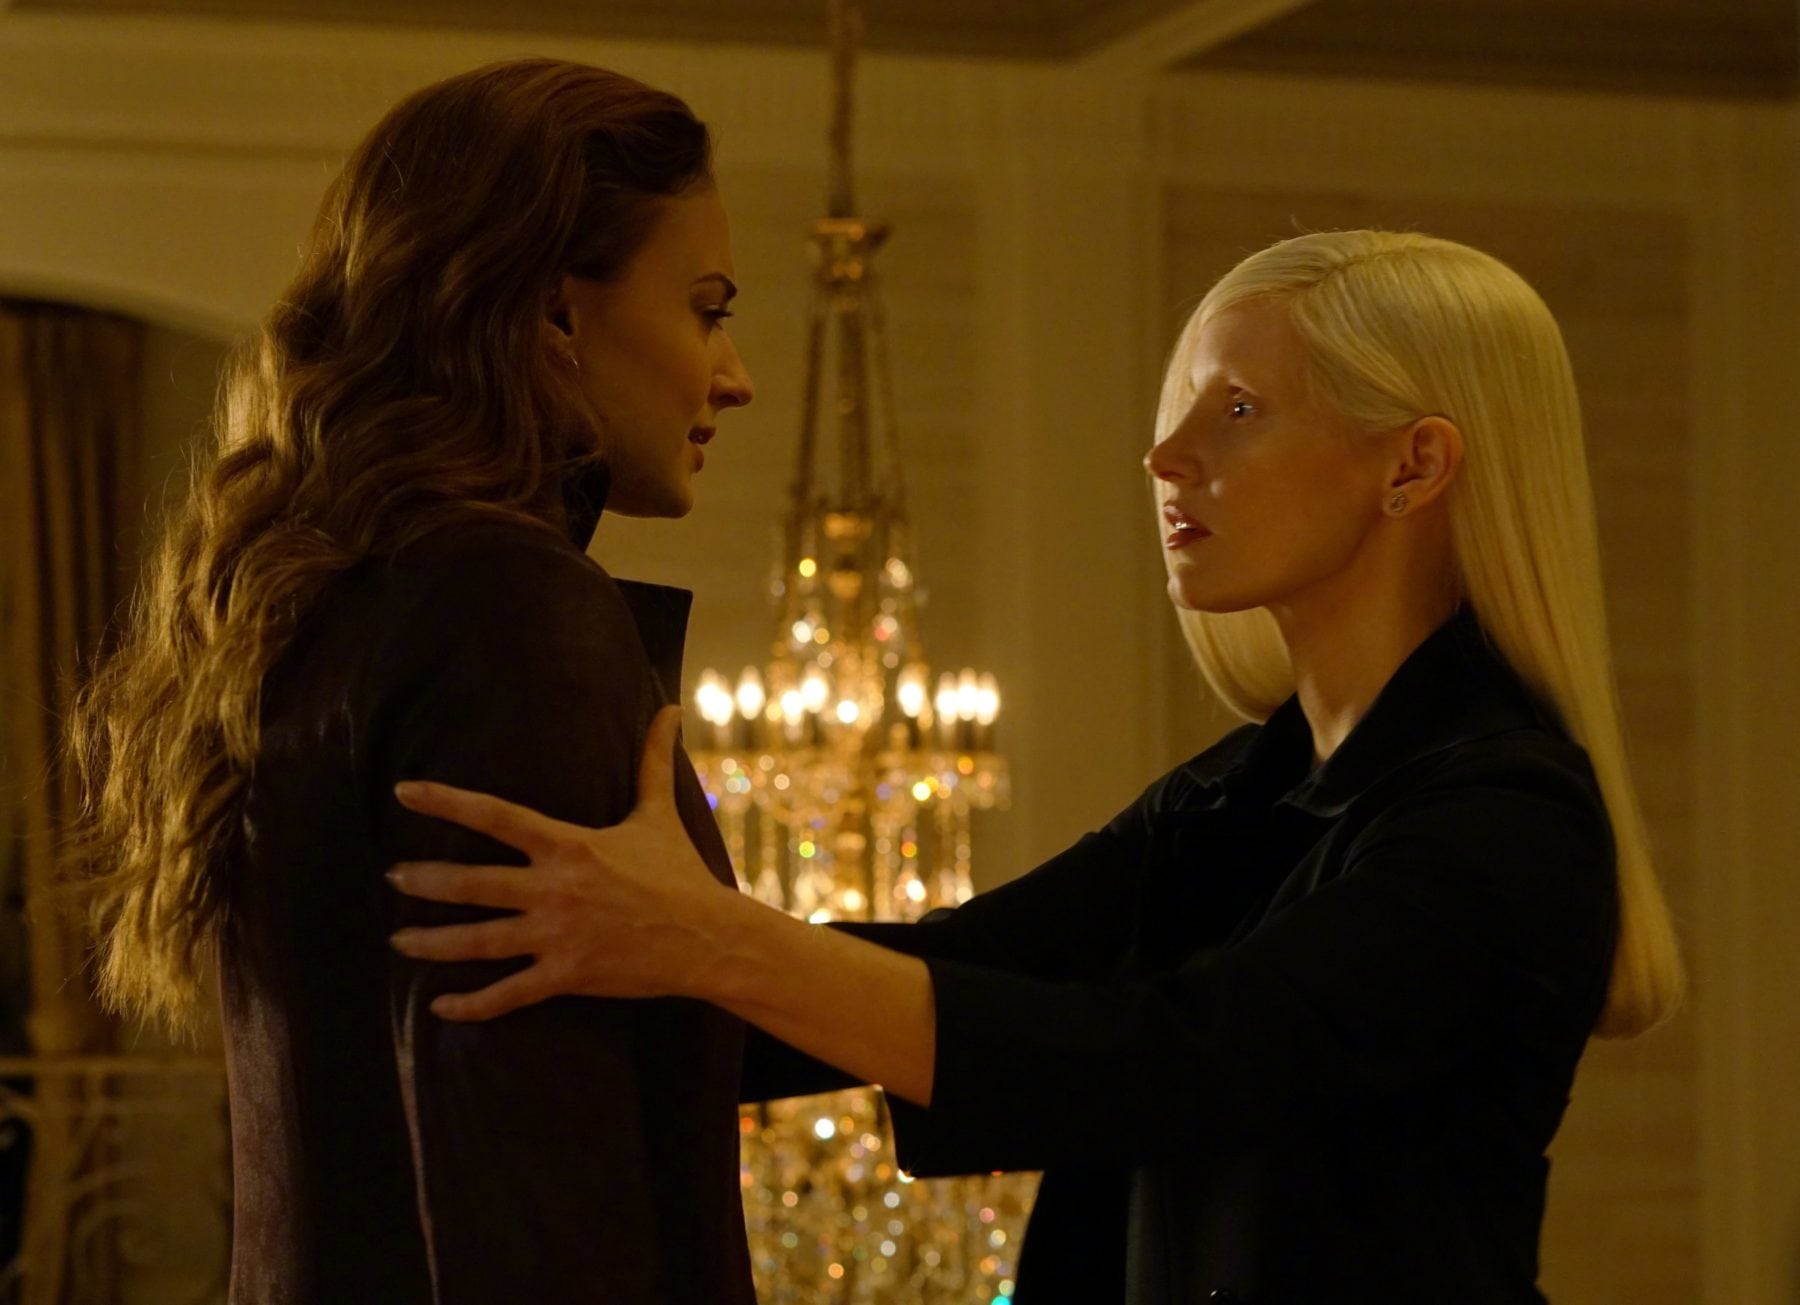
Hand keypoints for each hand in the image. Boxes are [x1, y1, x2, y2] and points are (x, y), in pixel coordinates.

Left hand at [388, 705, 730, 1019]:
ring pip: (478, 941)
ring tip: (400, 939)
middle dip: (425, 880)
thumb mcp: (660, 813)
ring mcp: (557, 935)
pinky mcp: (567, 976)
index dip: (446, 802)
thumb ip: (653, 760)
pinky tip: (440, 1006)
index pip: (496, 816)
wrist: (709, 937)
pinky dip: (471, 1004)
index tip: (405, 792)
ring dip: (432, 941)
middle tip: (392, 875)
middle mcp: (555, 889)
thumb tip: (671, 707)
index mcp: (570, 845)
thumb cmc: (681, 873)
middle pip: (472, 884)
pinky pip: (507, 993)